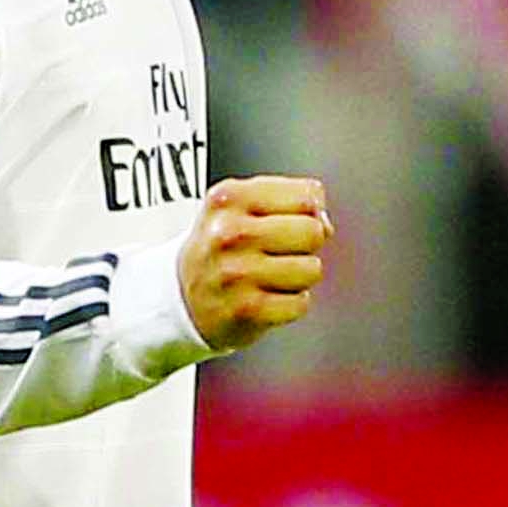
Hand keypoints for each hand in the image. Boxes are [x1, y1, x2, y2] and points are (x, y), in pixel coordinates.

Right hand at [178, 175, 332, 351]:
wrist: (182, 296)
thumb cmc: (222, 246)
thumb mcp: (240, 206)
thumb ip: (288, 199)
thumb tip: (325, 224)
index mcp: (228, 198)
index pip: (306, 196)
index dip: (308, 211)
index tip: (290, 220)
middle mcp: (229, 232)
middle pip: (312, 231)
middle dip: (305, 243)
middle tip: (279, 250)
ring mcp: (237, 272)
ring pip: (312, 269)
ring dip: (299, 275)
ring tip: (272, 274)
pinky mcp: (248, 310)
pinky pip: (301, 303)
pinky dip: (291, 302)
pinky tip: (267, 296)